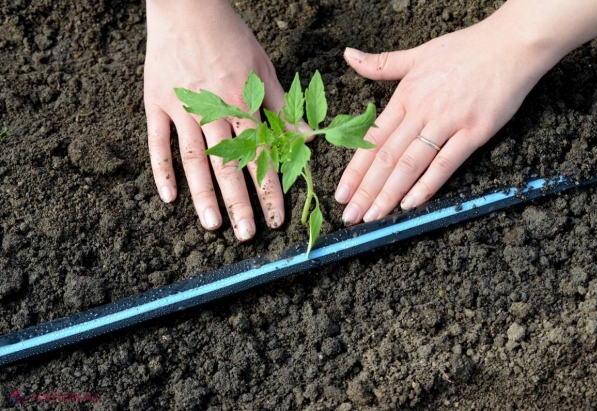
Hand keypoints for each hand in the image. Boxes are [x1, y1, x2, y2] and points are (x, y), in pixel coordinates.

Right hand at [144, 0, 286, 240]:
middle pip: (227, 164)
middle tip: (246, 234)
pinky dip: (162, 171)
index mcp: (241, 102)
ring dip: (203, 195)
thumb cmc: (231, 37)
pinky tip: (169, 198)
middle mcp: (212, 109)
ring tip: (212, 225)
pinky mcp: (156, 102)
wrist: (188, 6)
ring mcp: (180, 108)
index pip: (259, 155)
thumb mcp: (263, 68)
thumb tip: (307, 137)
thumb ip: (283, 106)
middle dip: (239, 202)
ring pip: (193, 160)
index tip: (276, 217)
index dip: (269, 188)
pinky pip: (157, 143)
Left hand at [334, 17, 554, 223]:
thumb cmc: (465, 49)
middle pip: (386, 157)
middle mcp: (421, 111)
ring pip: (410, 164)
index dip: (355, 169)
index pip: (372, 139)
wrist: (513, 44)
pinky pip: (445, 163)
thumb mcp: (418, 54)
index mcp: (405, 96)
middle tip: (351, 216)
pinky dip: (426, 185)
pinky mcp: (474, 132)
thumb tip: (349, 56)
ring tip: (373, 217)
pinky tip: (410, 204)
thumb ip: (382, 64)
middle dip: (365, 190)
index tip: (341, 193)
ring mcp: (448, 122)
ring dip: (388, 193)